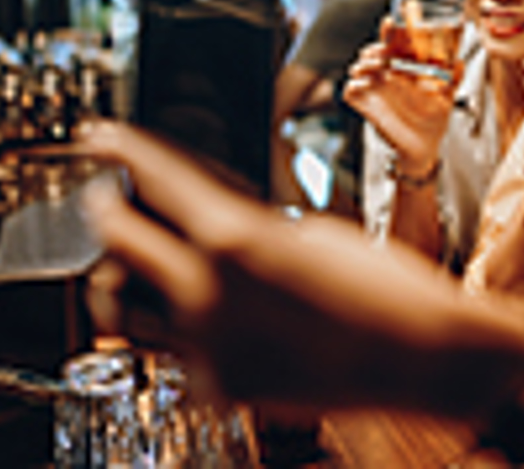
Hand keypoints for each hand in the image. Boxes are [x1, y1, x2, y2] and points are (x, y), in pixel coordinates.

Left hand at [76, 121, 523, 414]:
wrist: (424, 357)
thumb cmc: (387, 288)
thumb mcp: (316, 231)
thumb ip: (250, 226)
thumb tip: (216, 225)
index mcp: (235, 239)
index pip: (155, 179)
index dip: (119, 149)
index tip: (100, 137)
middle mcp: (207, 295)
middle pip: (116, 241)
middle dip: (105, 207)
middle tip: (107, 195)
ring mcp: (209, 348)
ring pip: (119, 310)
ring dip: (118, 275)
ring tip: (131, 261)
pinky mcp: (223, 387)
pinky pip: (172, 353)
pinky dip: (174, 327)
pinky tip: (200, 312)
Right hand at [342, 19, 455, 172]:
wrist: (424, 146)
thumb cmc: (433, 118)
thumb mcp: (447, 96)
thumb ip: (454, 78)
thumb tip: (460, 62)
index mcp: (404, 67)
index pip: (393, 42)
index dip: (391, 29)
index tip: (393, 19)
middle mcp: (386, 75)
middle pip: (373, 51)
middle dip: (377, 47)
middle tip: (387, 52)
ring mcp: (374, 89)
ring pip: (358, 66)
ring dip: (366, 62)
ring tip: (379, 65)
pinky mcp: (365, 105)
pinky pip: (351, 90)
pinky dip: (356, 84)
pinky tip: (369, 85)